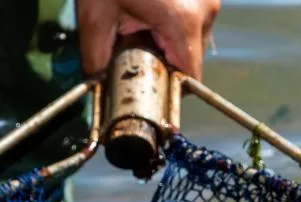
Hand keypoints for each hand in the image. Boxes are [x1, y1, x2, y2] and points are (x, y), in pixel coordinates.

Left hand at [76, 0, 220, 78]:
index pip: (189, 79)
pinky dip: (172, 25)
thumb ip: (97, 61)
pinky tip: (149, 11)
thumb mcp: (95, 16)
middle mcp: (206, 11)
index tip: (146, 91)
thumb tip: (98, 89)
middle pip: (192, 60)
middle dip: (164, 63)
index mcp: (183, 22)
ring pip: (193, 40)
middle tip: (133, 54)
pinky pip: (193, 20)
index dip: (168, 91)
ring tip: (138, 26)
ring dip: (168, 43)